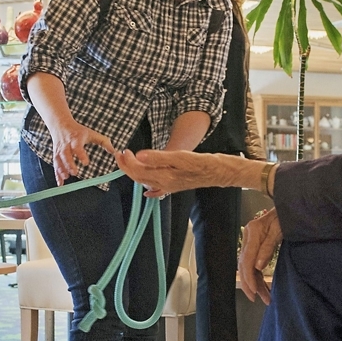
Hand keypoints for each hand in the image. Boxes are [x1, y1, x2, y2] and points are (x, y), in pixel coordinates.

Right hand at [48, 120, 115, 179]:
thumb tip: (114, 152)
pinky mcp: (56, 155)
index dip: (81, 155)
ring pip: (58, 160)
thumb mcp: (91, 133)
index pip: (77, 147)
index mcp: (76, 139)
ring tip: (66, 177)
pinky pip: (55, 165)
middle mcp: (66, 145)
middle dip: (69, 164)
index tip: (86, 163)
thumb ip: (104, 142)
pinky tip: (60, 183)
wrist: (61, 124)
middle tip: (75, 173)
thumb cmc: (78, 131)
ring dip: (61, 170)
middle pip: (65, 154)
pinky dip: (57, 175)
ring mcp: (59, 150)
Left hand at [114, 149, 250, 197]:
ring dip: (135, 172)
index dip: (127, 162)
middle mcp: (164, 184)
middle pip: (139, 178)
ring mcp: (170, 186)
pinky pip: (158, 188)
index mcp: (163, 177)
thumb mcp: (180, 156)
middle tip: (120, 154)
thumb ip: (158, 157)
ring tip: (129, 161)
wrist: (221, 172)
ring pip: (147, 182)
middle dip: (127, 167)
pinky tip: (147, 190)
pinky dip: (149, 186)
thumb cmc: (203, 163)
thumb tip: (138, 156)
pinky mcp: (176, 185)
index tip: (122, 150)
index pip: (138, 172)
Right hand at [239, 208, 280, 304]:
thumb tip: (258, 267)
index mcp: (252, 233)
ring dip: (256, 282)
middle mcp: (248, 238)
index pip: (246, 260)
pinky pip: (254, 263)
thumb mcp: (279, 229)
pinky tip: (264, 286)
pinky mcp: (256, 245)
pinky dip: (258, 276)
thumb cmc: (286, 215)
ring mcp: (251, 241)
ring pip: (249, 266)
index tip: (253, 292)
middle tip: (257, 299)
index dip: (249, 278)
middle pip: (244, 265)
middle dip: (250, 284)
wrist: (288, 204)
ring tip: (266, 297)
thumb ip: (268, 247)